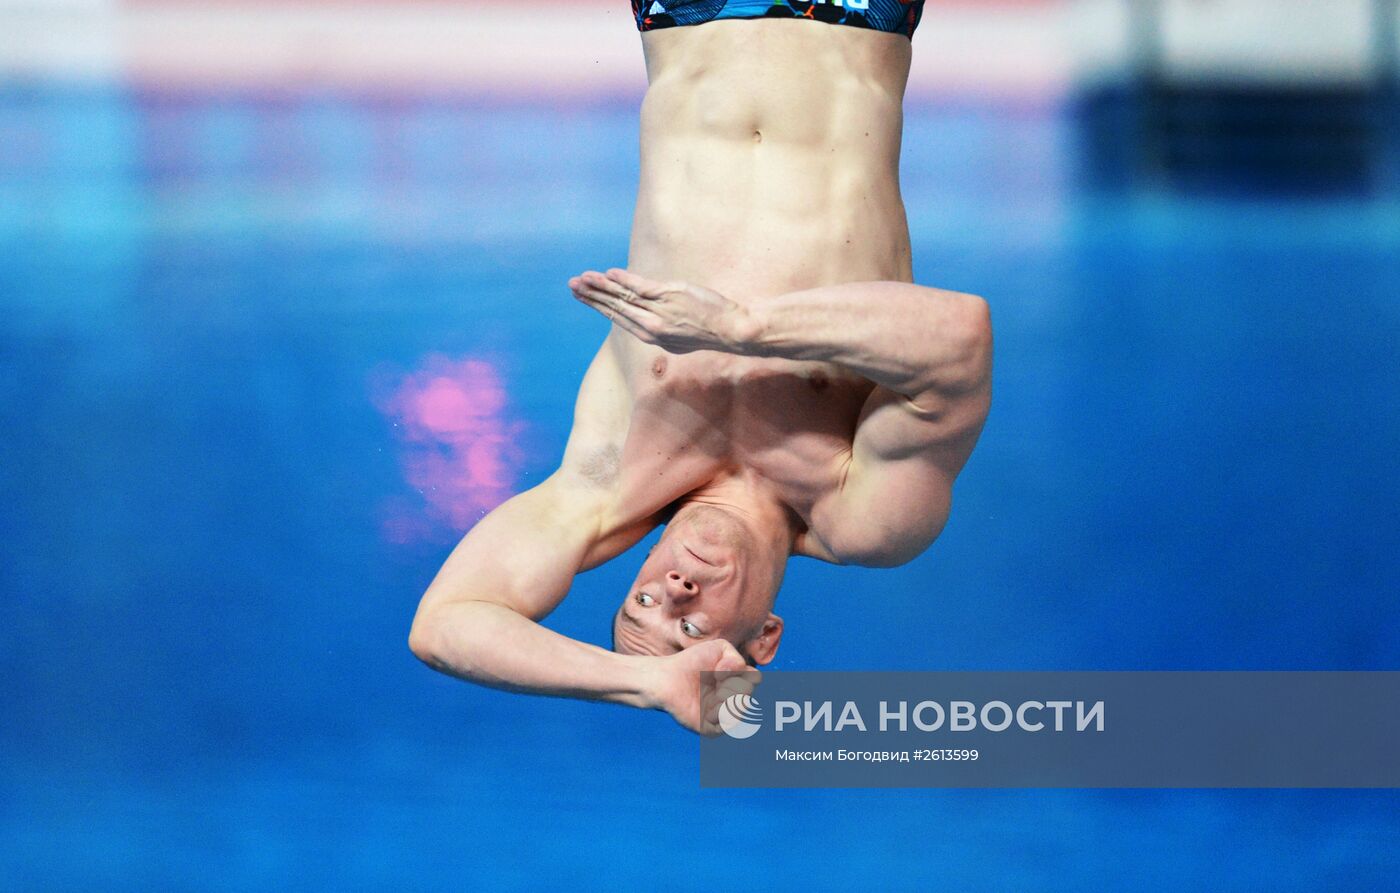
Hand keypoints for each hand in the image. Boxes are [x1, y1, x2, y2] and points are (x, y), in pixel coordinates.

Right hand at [568, 268, 756, 354]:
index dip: (598, 306)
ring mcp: (658, 311)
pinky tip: (609, 274)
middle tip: (572, 285)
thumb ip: (660, 328)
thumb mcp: (679, 337)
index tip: (583, 296)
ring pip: (622, 298)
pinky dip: (623, 280)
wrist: (729, 329)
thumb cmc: (706, 331)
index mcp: (650, 336)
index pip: (618, 318)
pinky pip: (640, 287)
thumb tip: (646, 322)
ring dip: (600, 287)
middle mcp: (650, 325)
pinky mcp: (668, 295)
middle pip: (614, 308)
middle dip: (591, 296)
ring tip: (582, 279)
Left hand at [643, 639, 760, 734]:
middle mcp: (731, 697)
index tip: (720, 669)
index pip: (754, 678)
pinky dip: (720, 713)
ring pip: (741, 709)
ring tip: (712, 695)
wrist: (667, 679)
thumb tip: (741, 677)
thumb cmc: (691, 662)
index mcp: (735, 680)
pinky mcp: (713, 728)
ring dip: (727, 699)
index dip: (740, 672)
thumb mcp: (720, 649)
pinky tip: (707, 709)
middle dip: (734, 685)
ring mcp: (722, 713)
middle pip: (749, 693)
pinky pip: (728, 725)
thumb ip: (738, 659)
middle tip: (714, 681)